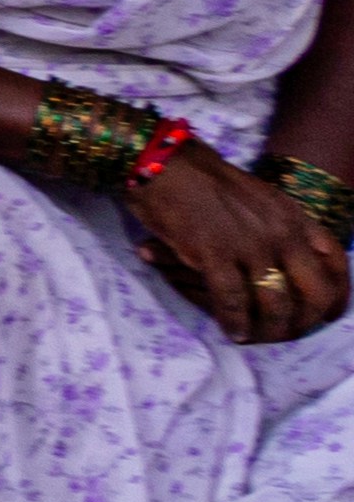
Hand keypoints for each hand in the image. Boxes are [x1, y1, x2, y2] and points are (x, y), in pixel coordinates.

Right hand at [128, 149, 344, 344]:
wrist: (164, 163)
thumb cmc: (206, 182)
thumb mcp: (261, 199)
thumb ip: (281, 228)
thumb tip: (291, 266)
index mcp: (294, 217)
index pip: (335, 261)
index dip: (337, 293)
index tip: (326, 315)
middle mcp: (281, 232)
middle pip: (314, 292)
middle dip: (305, 321)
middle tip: (287, 333)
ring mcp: (249, 244)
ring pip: (275, 303)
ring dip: (268, 330)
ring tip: (256, 338)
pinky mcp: (214, 254)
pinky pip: (233, 301)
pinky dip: (234, 323)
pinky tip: (231, 332)